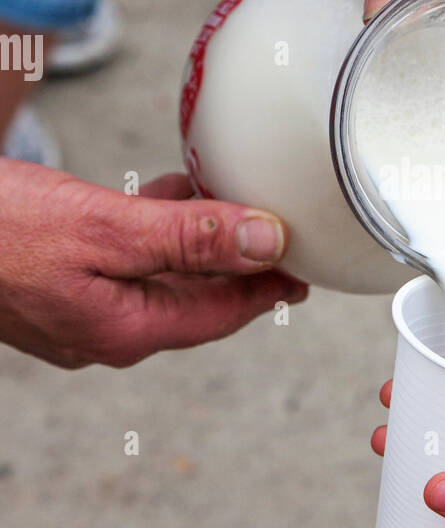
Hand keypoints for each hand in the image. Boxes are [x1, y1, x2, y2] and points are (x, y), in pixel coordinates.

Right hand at [0, 162, 306, 367]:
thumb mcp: (105, 228)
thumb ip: (189, 238)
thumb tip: (265, 242)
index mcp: (126, 329)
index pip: (223, 314)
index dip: (268, 285)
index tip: (306, 263)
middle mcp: (106, 331)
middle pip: (196, 300)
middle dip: (238, 263)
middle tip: (280, 230)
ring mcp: (78, 313)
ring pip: (160, 279)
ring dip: (196, 243)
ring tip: (231, 204)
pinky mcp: (56, 287)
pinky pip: (124, 265)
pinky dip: (153, 233)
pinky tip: (166, 196)